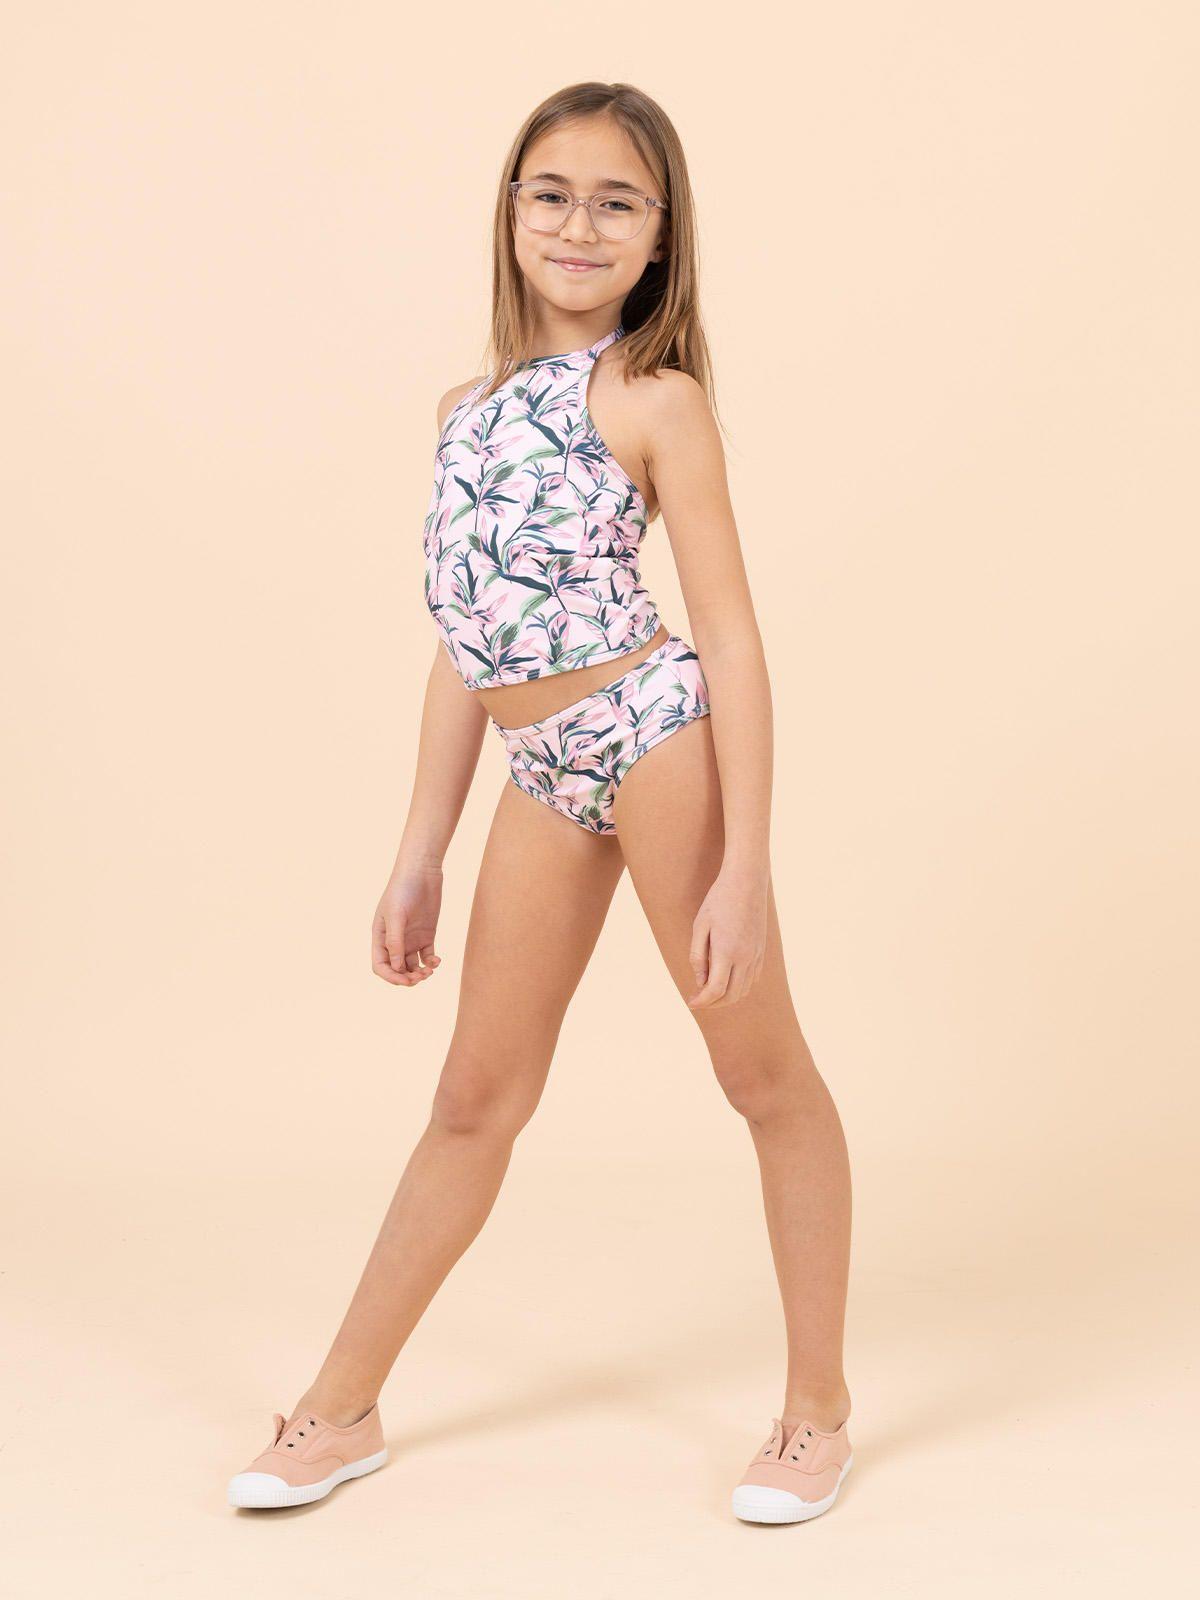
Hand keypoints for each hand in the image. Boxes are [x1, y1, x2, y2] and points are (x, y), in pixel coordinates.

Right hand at [372, 861, 443, 986]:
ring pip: (413, 966)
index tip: (406, 980)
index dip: (391, 977)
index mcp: (380, 936)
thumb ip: (395, 941)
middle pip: (397, 969)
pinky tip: (437, 961)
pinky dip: (431, 962)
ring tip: (430, 971)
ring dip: (420, 973)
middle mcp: (395, 940)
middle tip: (421, 977)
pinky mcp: (426, 935)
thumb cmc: (403, 889)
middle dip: (407, 978)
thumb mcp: (396, 915)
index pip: (381, 965)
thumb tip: (397, 968)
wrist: (421, 872)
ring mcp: (411, 938)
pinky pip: (427, 956)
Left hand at [687, 866, 767, 1008]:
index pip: (715, 990)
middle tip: (697, 999)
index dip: (702, 1002)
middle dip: (713, 1004)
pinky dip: (739, 986)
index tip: (690, 1002)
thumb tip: (700, 982)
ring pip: (743, 990)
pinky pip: (752, 978)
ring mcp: (756, 955)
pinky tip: (726, 978)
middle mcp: (745, 958)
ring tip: (709, 990)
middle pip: (731, 996)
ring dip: (726, 997)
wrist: (746, 882)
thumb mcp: (700, 926)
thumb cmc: (718, 901)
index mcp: (726, 952)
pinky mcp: (761, 951)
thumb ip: (698, 956)